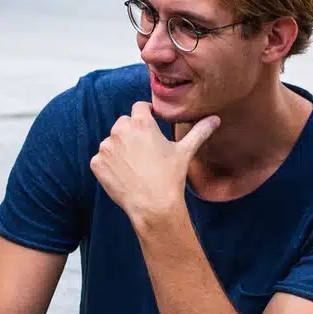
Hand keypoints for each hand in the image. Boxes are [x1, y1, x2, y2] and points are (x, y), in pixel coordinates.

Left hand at [89, 102, 218, 230]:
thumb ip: (199, 131)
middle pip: (124, 124)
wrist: (153, 206)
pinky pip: (101, 159)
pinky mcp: (97, 163)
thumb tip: (215, 119)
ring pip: (112, 142)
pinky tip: (124, 175)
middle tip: (145, 152)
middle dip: (132, 134)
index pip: (139, 107)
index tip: (151, 126)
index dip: (146, 115)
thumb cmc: (170, 177)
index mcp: (141, 123)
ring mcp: (106, 147)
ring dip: (120, 150)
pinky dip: (109, 165)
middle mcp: (120, 131)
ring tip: (136, 166)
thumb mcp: (185, 151)